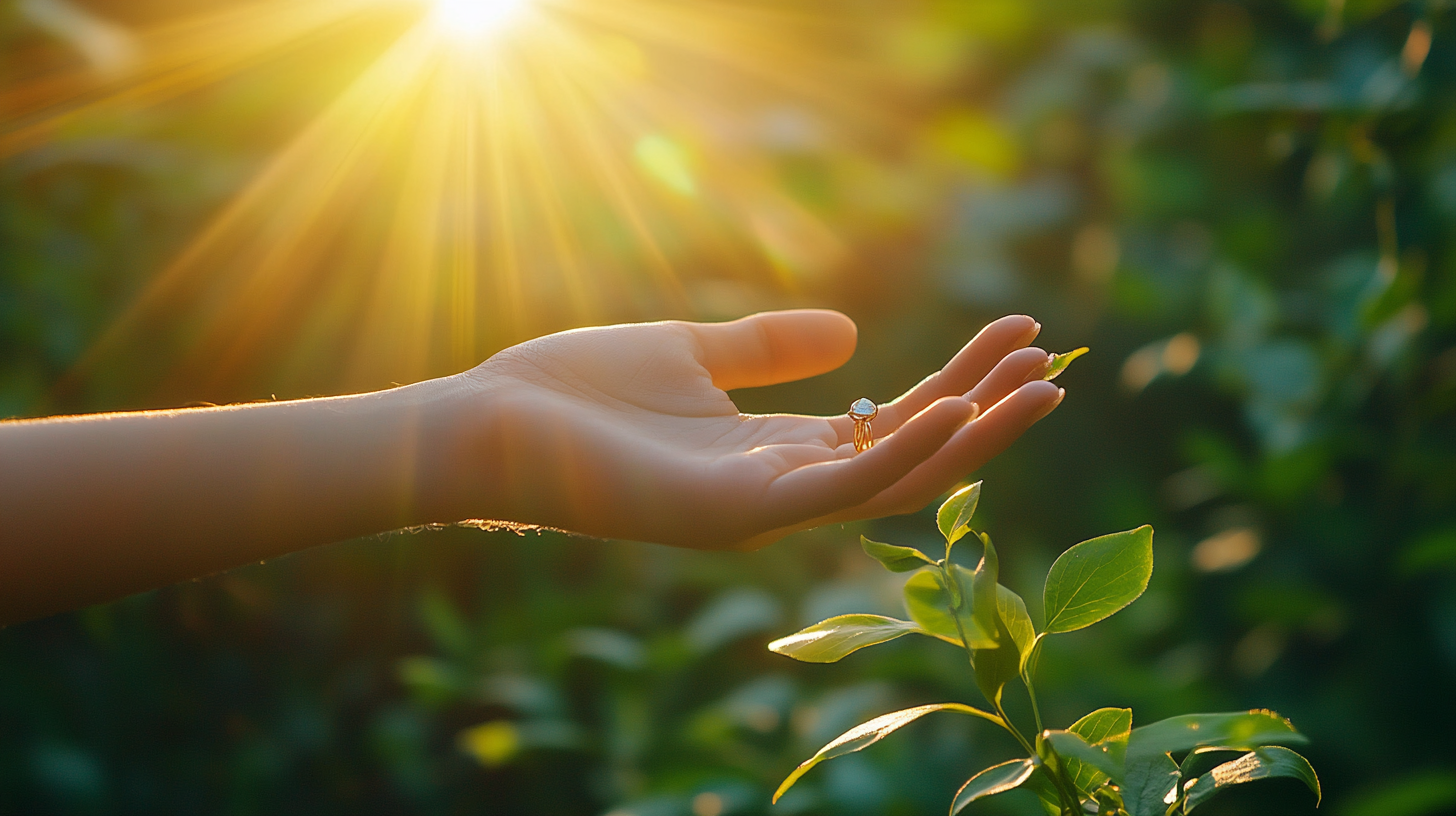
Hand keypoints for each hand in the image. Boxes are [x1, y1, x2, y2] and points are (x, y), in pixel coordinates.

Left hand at [438, 310, 1062, 549]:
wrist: (489, 421)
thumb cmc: (576, 391)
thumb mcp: (691, 352)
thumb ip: (767, 348)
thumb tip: (851, 333)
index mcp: (774, 450)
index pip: (889, 423)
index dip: (957, 384)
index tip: (1017, 336)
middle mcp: (781, 488)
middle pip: (909, 457)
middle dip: (985, 414)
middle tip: (1052, 366)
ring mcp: (761, 509)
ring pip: (892, 484)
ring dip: (968, 438)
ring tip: (1036, 386)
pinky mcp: (734, 514)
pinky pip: (838, 491)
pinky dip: (901, 454)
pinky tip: (955, 411)